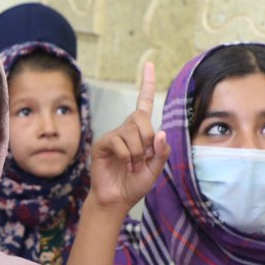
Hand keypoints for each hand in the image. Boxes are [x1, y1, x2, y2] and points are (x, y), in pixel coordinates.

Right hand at [86, 62, 168, 213]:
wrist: (116, 200)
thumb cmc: (134, 184)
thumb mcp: (156, 168)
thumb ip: (162, 151)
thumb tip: (160, 132)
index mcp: (141, 132)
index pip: (144, 103)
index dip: (146, 84)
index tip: (149, 64)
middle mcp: (126, 130)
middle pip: (141, 118)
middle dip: (148, 139)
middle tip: (144, 159)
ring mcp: (113, 136)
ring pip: (133, 132)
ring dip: (138, 153)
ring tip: (132, 166)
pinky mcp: (103, 144)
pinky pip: (119, 142)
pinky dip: (127, 157)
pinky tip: (123, 166)